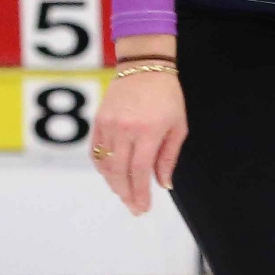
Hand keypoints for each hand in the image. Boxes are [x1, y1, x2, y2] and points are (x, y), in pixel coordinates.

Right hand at [90, 67, 186, 215]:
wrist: (144, 66)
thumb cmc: (167, 96)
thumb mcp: (178, 126)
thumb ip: (169, 157)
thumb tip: (164, 185)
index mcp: (148, 131)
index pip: (141, 171)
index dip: (141, 193)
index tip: (143, 207)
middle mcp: (125, 129)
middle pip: (120, 172)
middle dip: (127, 194)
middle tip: (134, 208)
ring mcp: (109, 125)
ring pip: (106, 164)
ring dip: (114, 184)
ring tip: (125, 194)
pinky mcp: (98, 121)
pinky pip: (96, 151)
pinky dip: (103, 167)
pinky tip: (111, 176)